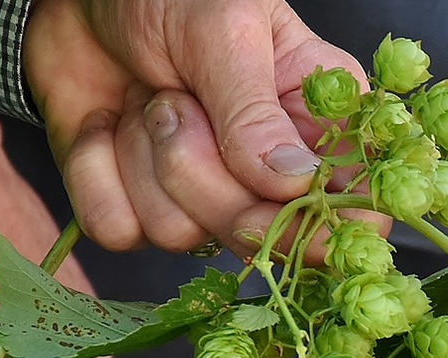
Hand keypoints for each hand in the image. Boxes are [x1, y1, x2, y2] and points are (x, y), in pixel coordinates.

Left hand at [23, 0, 381, 254]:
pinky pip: (119, 229)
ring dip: (142, 159)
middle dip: (203, 174)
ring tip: (148, 98)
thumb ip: (255, 112)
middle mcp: (265, 171)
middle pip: (257, 234)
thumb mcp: (223, 32)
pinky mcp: (138, 206)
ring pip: (180, 235)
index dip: (318, 228)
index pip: (351, 209)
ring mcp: (201, 194)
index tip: (274, 201)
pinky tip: (105, 125)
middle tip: (175, 104)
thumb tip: (294, 185)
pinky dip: (96, 172)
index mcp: (316, 122)